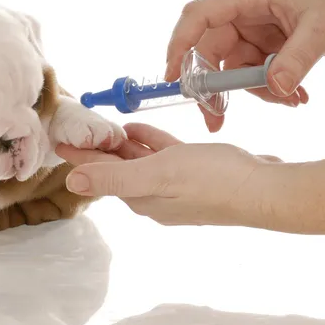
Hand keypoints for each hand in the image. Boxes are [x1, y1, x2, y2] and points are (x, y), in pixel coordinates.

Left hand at [56, 123, 279, 226]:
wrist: (266, 190)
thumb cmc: (212, 181)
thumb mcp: (157, 175)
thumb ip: (114, 177)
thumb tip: (70, 183)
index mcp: (140, 196)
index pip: (99, 173)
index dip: (79, 156)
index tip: (58, 140)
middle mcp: (154, 194)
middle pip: (115, 167)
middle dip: (96, 149)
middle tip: (76, 127)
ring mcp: (175, 185)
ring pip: (138, 160)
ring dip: (120, 145)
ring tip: (102, 127)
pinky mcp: (194, 172)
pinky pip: (161, 154)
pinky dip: (148, 141)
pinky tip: (138, 129)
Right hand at [165, 0, 324, 130]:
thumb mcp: (321, 29)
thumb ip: (296, 59)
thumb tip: (274, 88)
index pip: (198, 17)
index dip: (179, 45)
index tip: (171, 77)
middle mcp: (244, 13)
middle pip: (210, 52)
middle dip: (214, 88)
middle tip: (215, 119)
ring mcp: (254, 30)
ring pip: (233, 69)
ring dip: (254, 92)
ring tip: (289, 101)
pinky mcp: (266, 45)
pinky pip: (255, 74)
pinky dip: (270, 89)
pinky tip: (296, 97)